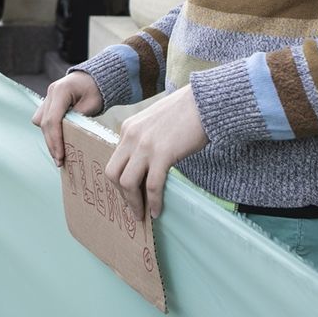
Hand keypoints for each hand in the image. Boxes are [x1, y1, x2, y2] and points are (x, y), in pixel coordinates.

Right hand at [31, 71, 103, 165]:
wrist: (94, 77)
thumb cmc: (96, 89)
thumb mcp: (92, 104)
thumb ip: (79, 118)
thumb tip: (69, 136)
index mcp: (61, 90)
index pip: (53, 119)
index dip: (55, 139)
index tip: (60, 155)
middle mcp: (50, 92)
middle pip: (45, 123)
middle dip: (51, 143)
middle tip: (59, 161)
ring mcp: (48, 97)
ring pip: (41, 122)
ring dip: (48, 138)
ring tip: (58, 155)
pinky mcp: (48, 102)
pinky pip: (43, 119)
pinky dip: (49, 131)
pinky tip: (57, 142)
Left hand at [105, 84, 208, 220]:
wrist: (204, 102)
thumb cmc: (185, 113)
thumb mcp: (154, 122)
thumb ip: (144, 140)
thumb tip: (145, 165)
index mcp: (127, 128)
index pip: (114, 161)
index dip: (120, 181)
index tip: (128, 194)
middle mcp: (131, 136)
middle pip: (113, 173)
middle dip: (121, 195)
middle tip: (133, 208)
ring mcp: (145, 145)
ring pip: (128, 183)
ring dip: (134, 203)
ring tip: (142, 214)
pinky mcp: (163, 154)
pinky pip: (152, 185)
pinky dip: (153, 202)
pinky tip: (157, 211)